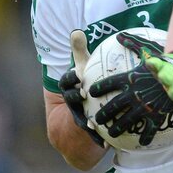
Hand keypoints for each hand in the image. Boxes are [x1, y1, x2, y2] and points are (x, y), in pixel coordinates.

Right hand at [61, 30, 104, 147]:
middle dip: (75, 97)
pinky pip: (91, 135)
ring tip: (93, 121)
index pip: (67, 81)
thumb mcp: (81, 68)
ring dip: (86, 120)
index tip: (77, 75)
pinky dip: (97, 138)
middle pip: (71, 99)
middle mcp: (72, 102)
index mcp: (70, 87)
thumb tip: (76, 30)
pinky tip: (105, 143)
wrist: (71, 119)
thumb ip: (79, 51)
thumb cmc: (82, 84)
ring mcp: (78, 116)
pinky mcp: (87, 130)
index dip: (70, 78)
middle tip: (82, 94)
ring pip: (80, 118)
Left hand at [88, 35, 172, 146]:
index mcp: (129, 78)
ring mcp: (144, 106)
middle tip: (96, 120)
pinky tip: (141, 143)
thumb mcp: (148, 50)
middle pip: (112, 107)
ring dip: (116, 129)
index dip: (97, 89)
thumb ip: (132, 43)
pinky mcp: (157, 115)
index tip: (90, 93)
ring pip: (125, 121)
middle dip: (102, 115)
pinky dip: (145, 137)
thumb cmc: (166, 61)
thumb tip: (119, 35)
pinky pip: (148, 130)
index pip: (107, 84)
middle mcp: (134, 94)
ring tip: (111, 134)